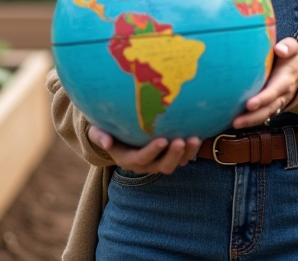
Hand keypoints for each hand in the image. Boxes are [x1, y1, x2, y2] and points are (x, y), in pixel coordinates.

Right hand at [86, 125, 200, 174]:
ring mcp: (159, 161)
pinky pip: (183, 156)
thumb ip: (100, 136)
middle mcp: (146, 164)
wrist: (117, 135)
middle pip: (162, 166)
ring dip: (186, 153)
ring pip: (175, 163)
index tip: (162, 140)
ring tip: (195, 139)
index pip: (141, 159)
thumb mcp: (98, 132)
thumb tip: (106, 142)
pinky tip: (199, 135)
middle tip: (181, 141)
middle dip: (173, 155)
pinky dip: (191, 149)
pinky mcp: (169, 156)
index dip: (152, 151)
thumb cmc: (107, 130)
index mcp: (128, 160)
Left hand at [233, 38, 297, 129]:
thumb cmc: (290, 58)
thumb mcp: (293, 49)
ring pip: (264, 115)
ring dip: (249, 121)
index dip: (263, 99)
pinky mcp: (269, 107)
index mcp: (285, 80)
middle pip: (268, 109)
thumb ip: (288, 47)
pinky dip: (249, 121)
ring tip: (233, 124)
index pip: (274, 91)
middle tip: (236, 121)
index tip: (249, 104)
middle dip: (252, 117)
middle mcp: (281, 95)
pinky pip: (261, 116)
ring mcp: (276, 103)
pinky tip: (234, 122)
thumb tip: (279, 49)